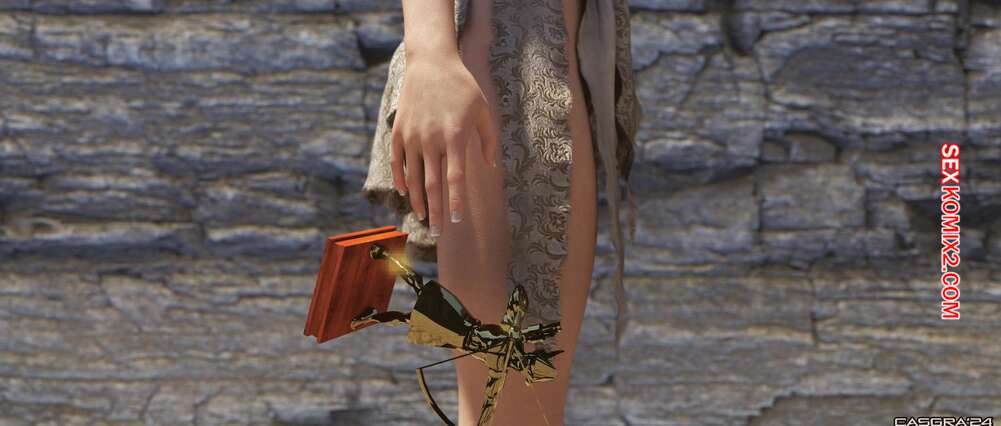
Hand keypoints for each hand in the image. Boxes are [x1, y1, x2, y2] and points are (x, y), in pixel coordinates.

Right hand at [390, 52, 499, 237]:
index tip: (455, 221)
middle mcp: (432, 139)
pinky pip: (397, 162)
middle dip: (436, 210)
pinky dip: (401, 179)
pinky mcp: (399, 131)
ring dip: (418, 200)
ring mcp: (413, 136)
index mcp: (455, 135)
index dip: (455, 201)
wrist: (431, 63)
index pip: (455, 177)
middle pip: (433, 184)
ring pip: (414, 177)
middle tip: (438, 232)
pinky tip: (406, 193)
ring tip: (423, 217)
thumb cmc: (462, 87)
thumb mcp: (483, 110)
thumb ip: (488, 140)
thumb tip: (490, 166)